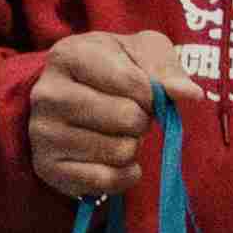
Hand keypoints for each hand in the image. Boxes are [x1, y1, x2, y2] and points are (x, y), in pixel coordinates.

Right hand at [24, 30, 188, 201]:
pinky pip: (106, 180)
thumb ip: (167, 69)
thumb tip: (190, 94)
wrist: (74, 97)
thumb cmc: (114, 68)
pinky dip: (123, 174)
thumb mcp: (142, 52)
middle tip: (130, 115)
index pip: (132, 82)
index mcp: (68, 55)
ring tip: (116, 134)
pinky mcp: (47, 168)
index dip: (153, 93)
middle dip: (142, 119)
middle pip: (127, 117)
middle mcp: (47, 94)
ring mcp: (43, 133)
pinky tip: (113, 159)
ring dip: (132, 146)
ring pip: (120, 151)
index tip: (147, 93)